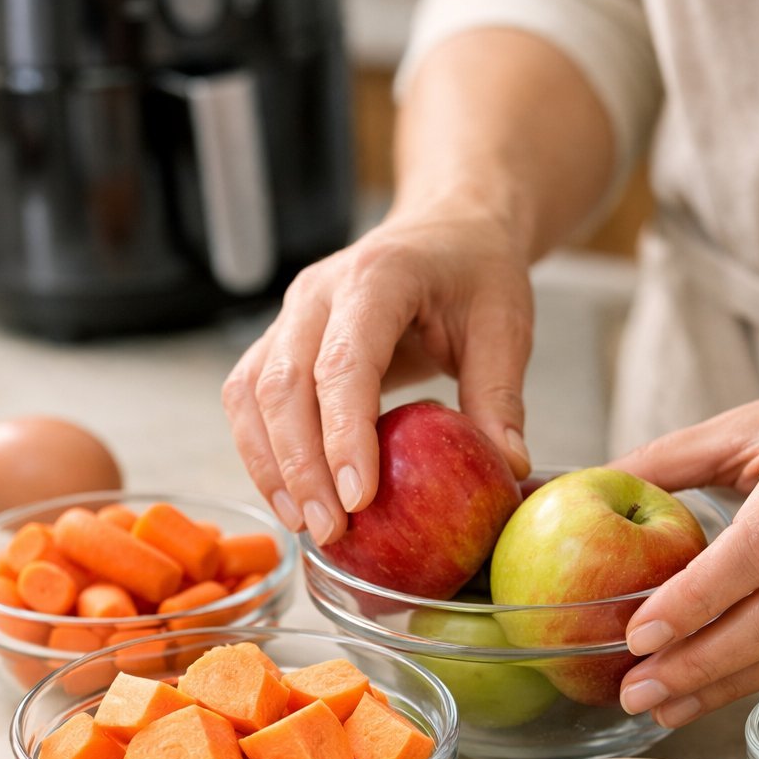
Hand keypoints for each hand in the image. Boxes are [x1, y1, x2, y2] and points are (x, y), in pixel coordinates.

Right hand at [222, 202, 533, 546]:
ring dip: (272, 466)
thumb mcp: (506, 324)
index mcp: (378, 276)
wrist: (447, 228)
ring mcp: (290, 315)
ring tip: (307, 527)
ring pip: (252, 395)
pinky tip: (292, 500)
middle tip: (331, 530)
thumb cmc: (477, 272)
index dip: (344, 433)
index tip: (359, 497)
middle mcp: (318, 292)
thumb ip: (501, 395)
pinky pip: (250, 400)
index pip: (344, 361)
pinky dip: (263, 453)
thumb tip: (508, 468)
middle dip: (301, 467)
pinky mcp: (280, 342)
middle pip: (284, 384)